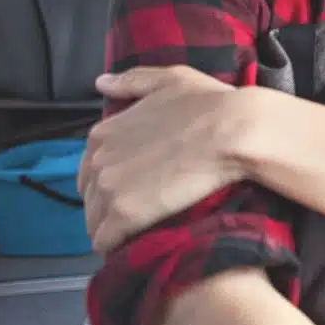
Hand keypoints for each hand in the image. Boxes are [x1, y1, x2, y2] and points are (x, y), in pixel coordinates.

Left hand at [79, 66, 260, 252]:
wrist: (235, 131)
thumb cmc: (210, 104)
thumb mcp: (172, 79)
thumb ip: (132, 81)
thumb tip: (102, 83)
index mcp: (105, 132)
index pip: (90, 168)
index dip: (112, 179)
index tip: (134, 186)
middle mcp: (99, 161)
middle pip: (90, 197)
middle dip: (108, 205)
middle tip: (142, 208)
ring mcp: (109, 189)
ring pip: (95, 222)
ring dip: (113, 227)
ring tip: (141, 230)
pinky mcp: (124, 216)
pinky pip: (106, 241)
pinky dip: (118, 245)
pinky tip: (137, 242)